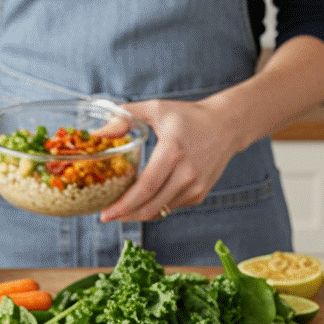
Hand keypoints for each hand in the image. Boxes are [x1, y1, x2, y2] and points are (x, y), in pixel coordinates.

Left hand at [98, 98, 242, 222]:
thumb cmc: (187, 116)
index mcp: (173, 151)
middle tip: (106, 215)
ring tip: (120, 210)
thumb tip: (98, 134)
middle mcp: (187, 173)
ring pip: (159, 211)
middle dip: (125, 215)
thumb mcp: (155, 108)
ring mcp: (195, 187)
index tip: (104, 213)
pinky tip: (141, 202)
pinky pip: (170, 207)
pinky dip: (153, 208)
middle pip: (150, 206)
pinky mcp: (199, 194)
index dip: (123, 205)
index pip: (145, 187)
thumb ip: (124, 117)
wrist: (226, 126)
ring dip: (137, 214)